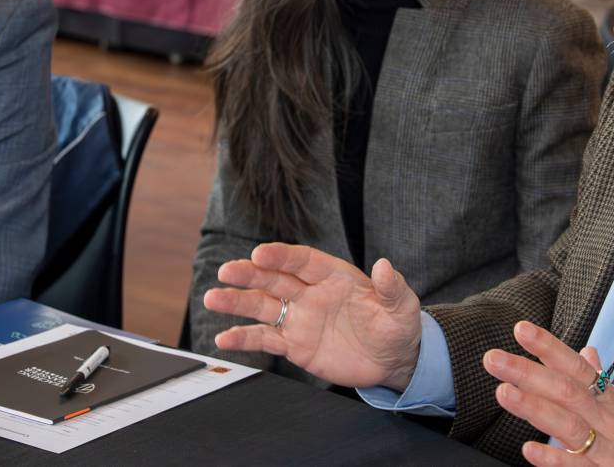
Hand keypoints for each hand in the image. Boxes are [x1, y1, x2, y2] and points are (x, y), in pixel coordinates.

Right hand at [203, 243, 423, 390]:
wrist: (391, 359)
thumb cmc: (396, 326)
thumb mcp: (401, 307)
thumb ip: (392, 287)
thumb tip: (385, 265)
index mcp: (332, 276)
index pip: (302, 261)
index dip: (281, 255)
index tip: (260, 253)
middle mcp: (310, 293)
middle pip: (274, 278)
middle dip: (249, 273)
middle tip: (227, 271)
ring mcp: (299, 317)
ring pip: (262, 305)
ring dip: (236, 301)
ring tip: (212, 298)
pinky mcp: (294, 344)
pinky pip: (264, 338)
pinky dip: (243, 338)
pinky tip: (223, 338)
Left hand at [485, 321, 613, 466]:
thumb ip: (600, 381)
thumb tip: (586, 350)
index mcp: (607, 401)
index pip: (577, 367)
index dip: (549, 347)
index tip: (521, 329)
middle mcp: (606, 421)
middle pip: (566, 390)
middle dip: (529, 373)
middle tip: (494, 359)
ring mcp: (605, 449)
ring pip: (569, 424)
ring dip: (535, 408)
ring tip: (504, 392)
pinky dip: (555, 459)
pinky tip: (530, 449)